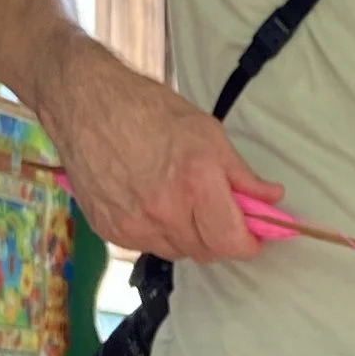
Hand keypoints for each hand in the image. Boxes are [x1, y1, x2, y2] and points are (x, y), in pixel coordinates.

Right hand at [44, 42, 279, 262]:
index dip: (248, 243)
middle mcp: (164, 212)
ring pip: (176, 252)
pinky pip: (145, 245)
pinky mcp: (108, 230)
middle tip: (216, 212)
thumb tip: (271, 198)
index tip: (252, 235)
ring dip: (187, 236)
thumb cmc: (148, 108)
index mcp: (195, 183)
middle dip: (218, 237)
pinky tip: (149, 202)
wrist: (84, 102)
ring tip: (178, 201)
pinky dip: (156, 232)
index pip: (232, 242)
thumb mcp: (207, 132)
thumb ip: (241, 174)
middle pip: (205, 252)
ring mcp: (133, 225)